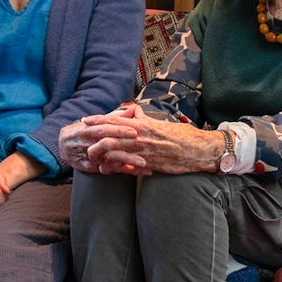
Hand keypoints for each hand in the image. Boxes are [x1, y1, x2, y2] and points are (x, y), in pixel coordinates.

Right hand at [60, 105, 144, 174]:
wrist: (63, 145)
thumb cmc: (84, 131)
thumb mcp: (96, 122)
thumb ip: (115, 117)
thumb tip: (133, 108)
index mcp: (89, 128)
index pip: (105, 127)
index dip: (119, 129)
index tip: (134, 131)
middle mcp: (88, 141)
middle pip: (106, 143)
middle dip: (123, 144)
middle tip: (140, 146)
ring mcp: (88, 155)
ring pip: (108, 158)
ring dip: (126, 161)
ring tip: (142, 163)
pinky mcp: (88, 167)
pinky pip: (106, 169)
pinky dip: (121, 170)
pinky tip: (134, 172)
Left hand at [86, 105, 222, 174]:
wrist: (199, 150)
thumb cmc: (182, 136)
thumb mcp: (160, 123)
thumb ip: (145, 119)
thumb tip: (135, 112)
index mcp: (143, 124)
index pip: (115, 120)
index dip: (98, 120)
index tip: (85, 119)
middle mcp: (140, 136)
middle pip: (109, 134)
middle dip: (93, 137)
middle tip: (81, 138)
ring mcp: (143, 151)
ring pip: (114, 150)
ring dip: (100, 153)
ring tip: (90, 155)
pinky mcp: (148, 164)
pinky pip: (126, 165)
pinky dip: (114, 167)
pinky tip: (106, 169)